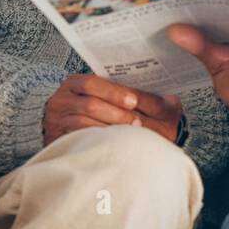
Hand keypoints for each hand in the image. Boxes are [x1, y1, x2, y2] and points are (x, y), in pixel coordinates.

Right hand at [42, 73, 181, 145]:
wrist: (69, 141)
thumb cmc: (99, 117)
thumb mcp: (116, 102)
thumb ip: (141, 100)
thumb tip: (173, 100)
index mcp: (74, 84)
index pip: (93, 83)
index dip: (114, 92)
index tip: (134, 102)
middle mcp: (60, 100)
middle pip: (90, 105)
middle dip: (116, 114)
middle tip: (137, 123)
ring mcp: (56, 122)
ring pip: (84, 123)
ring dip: (110, 129)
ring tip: (129, 134)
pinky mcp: (56, 141)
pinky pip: (77, 140)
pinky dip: (97, 141)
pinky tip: (112, 145)